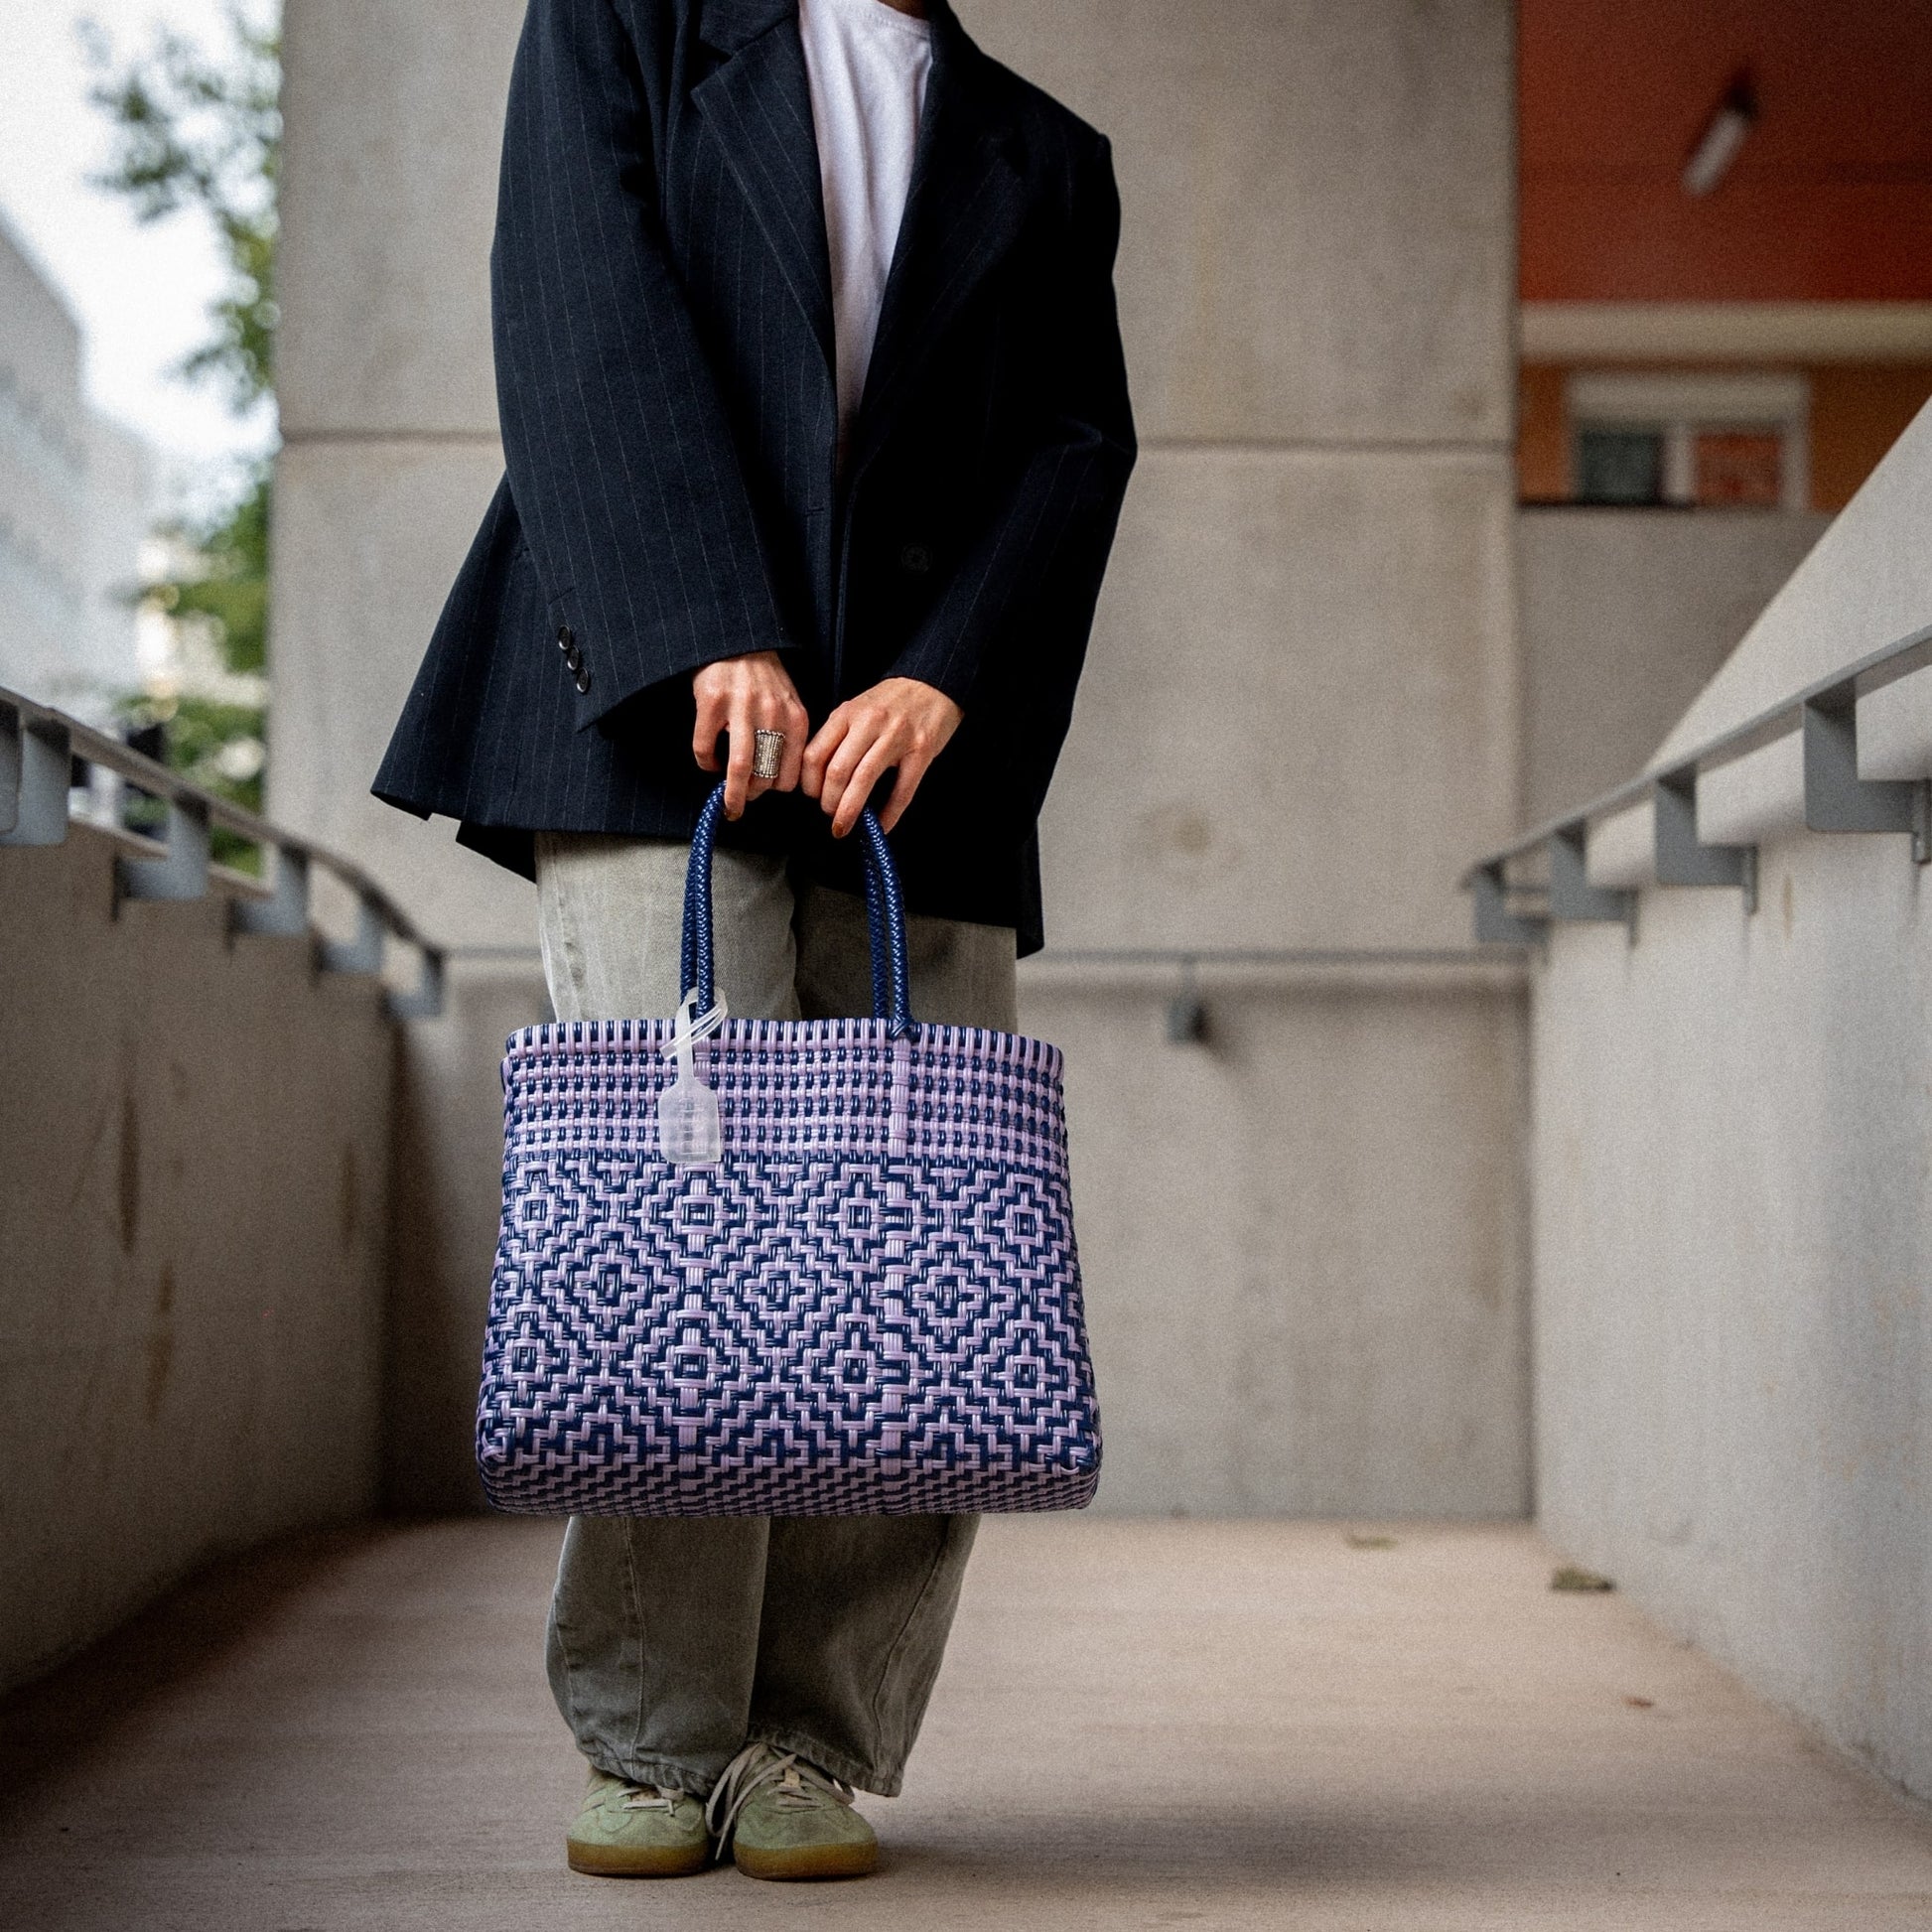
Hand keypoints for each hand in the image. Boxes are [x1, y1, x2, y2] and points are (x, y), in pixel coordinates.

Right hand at [692, 651, 808, 817]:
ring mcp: (741, 708)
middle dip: (752, 795)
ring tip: (728, 803)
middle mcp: (772, 714)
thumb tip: (776, 778)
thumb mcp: (788, 705)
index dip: (776, 789)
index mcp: (795, 718)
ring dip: (732, 793)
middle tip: (742, 801)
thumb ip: (787, 737)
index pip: (791, 774)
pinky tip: (709, 761)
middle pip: (766, 775)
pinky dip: (706, 762)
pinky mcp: (712, 703)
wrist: (737, 642)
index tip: (765, 792)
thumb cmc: (763, 678)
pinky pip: (705, 748)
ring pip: (740, 768)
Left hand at [803, 676, 963, 837]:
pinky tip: (882, 825)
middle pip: (836, 772)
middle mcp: (868, 723)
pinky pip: (902, 790)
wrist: (933, 684)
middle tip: (830, 817)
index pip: (815, 755)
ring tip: (845, 825)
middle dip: (829, 803)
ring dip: (850, 811)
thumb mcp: (857, 709)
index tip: (812, 797)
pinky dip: (890, 814)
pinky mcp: (921, 750)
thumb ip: (838, 737)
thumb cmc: (892, 701)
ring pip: (863, 781)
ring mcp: (896, 737)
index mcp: (846, 714)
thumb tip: (821, 778)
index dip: (809, 784)